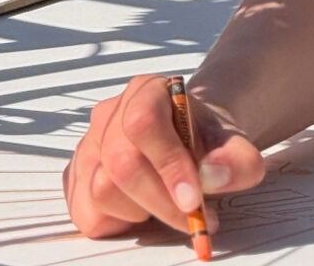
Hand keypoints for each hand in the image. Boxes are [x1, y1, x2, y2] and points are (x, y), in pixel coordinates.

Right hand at [63, 74, 264, 239]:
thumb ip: (235, 160)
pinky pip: (86, 211)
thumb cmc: (206, 140)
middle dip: (161, 201)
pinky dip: (118, 223)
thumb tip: (212, 176)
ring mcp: (89, 143)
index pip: (144, 123)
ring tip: (166, 204)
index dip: (168, 165)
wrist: (191, 139)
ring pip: (102, 189)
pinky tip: (142, 210)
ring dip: (141, 211)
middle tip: (193, 217)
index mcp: (148, 91)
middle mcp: (111, 112)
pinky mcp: (78, 174)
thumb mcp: (234, 144)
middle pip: (121, 163)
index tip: (194, 200)